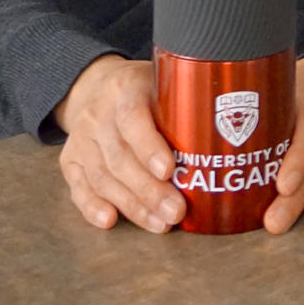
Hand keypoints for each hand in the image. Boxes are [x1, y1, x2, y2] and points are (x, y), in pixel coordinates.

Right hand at [55, 55, 184, 234]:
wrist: (96, 86)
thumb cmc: (144, 90)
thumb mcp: (163, 81)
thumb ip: (185, 102)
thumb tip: (234, 132)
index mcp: (125, 89)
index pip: (133, 119)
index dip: (150, 147)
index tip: (169, 170)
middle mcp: (98, 113)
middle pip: (120, 157)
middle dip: (149, 190)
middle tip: (175, 211)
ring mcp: (81, 138)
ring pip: (103, 177)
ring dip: (132, 205)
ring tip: (160, 223)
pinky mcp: (69, 160)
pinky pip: (78, 187)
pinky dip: (92, 207)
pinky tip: (110, 220)